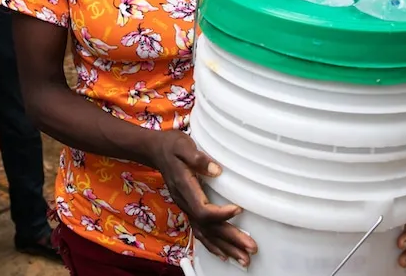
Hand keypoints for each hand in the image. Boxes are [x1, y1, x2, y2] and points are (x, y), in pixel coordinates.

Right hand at [148, 131, 256, 266]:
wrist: (156, 151)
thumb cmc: (171, 145)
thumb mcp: (183, 145)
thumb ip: (198, 158)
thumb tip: (217, 170)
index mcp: (185, 188)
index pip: (203, 210)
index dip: (221, 214)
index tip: (239, 209)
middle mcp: (185, 203)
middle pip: (208, 227)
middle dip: (230, 240)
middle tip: (250, 249)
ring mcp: (186, 208)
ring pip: (205, 234)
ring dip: (225, 248)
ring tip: (243, 259)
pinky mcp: (189, 208)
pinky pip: (200, 232)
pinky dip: (212, 245)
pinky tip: (224, 254)